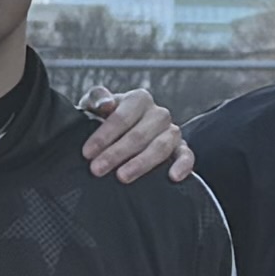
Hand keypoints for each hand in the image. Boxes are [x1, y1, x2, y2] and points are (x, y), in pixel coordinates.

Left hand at [77, 89, 201, 187]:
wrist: (122, 136)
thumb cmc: (105, 120)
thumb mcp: (95, 107)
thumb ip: (96, 99)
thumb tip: (106, 104)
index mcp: (138, 99)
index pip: (121, 117)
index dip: (103, 136)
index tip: (87, 153)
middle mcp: (158, 113)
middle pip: (139, 134)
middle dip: (116, 153)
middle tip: (97, 169)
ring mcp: (172, 131)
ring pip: (161, 146)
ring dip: (141, 163)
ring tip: (122, 177)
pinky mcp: (182, 149)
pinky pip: (187, 156)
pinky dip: (183, 165)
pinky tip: (173, 177)